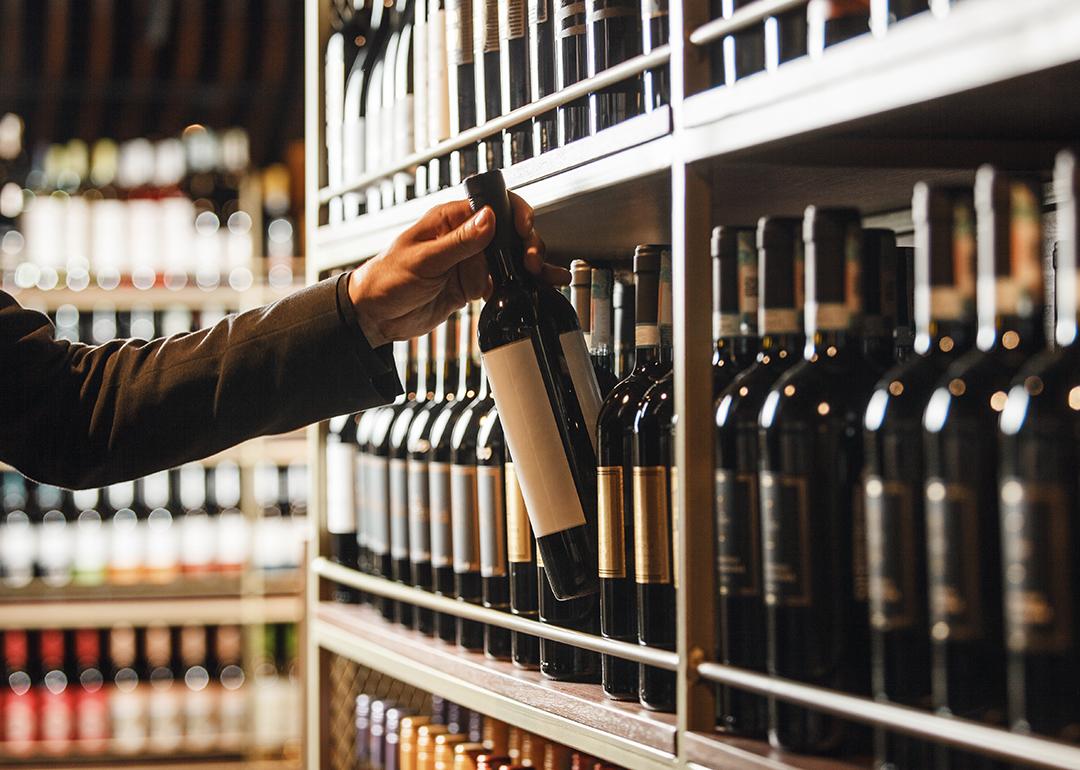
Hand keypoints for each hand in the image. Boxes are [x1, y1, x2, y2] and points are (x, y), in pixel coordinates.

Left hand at [348, 192, 569, 346]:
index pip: (493, 205)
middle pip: (509, 232)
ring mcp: (471, 262)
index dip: (515, 215)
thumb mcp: (424, 259)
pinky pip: (504, 282)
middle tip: (531, 262)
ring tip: (547, 277)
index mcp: (450, 220)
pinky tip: (540, 289)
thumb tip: (489, 218)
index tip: (524, 231)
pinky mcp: (473, 285)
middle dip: (527, 244)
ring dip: (531, 266)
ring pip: (511, 258)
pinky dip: (522, 286)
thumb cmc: (386, 279)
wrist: (375, 316)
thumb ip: (460, 242)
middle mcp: (464, 238)